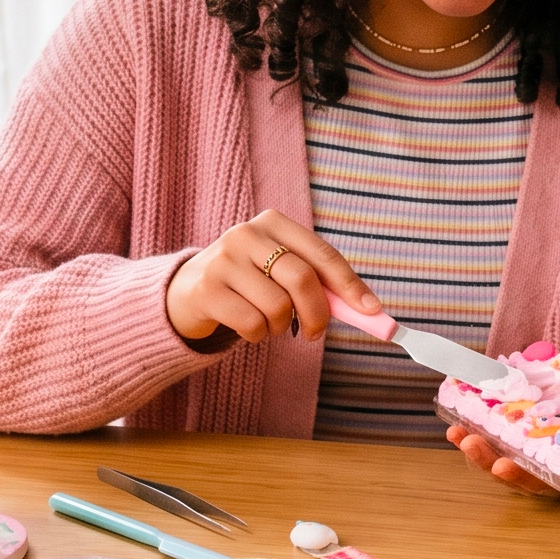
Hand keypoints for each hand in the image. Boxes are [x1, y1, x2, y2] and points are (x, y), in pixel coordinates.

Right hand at [164, 211, 377, 344]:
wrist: (187, 291)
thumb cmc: (249, 282)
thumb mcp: (280, 271)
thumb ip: (318, 284)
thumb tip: (366, 309)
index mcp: (273, 223)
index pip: (322, 254)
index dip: (349, 285)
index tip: (372, 310)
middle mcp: (246, 234)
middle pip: (302, 279)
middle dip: (318, 314)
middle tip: (314, 333)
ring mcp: (223, 260)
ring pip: (277, 307)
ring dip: (280, 327)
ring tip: (268, 321)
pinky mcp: (206, 289)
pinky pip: (252, 324)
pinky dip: (257, 335)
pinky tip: (246, 326)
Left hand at [442, 353, 559, 496]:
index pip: (552, 482)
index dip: (528, 479)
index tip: (508, 467)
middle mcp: (554, 463)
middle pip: (519, 477)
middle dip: (494, 466)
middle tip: (475, 446)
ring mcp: (533, 448)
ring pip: (500, 461)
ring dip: (476, 451)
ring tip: (458, 433)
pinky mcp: (516, 428)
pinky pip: (491, 436)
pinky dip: (472, 427)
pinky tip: (455, 413)